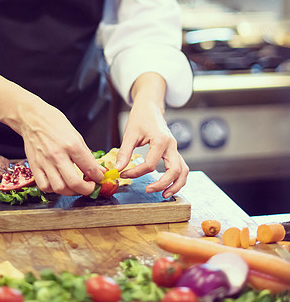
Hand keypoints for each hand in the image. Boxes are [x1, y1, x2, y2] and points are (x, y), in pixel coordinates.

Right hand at [19, 96, 104, 195]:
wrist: (32, 118)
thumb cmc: (55, 123)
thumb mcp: (76, 135)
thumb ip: (86, 155)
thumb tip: (98, 169)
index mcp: (71, 145)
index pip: (89, 168)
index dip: (98, 177)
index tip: (99, 178)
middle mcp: (58, 155)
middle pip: (74, 183)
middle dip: (86, 189)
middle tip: (90, 187)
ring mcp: (45, 162)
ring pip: (59, 188)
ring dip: (70, 191)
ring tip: (75, 186)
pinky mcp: (35, 166)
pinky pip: (44, 186)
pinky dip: (53, 189)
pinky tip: (59, 183)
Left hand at [115, 72, 188, 197]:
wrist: (150, 106)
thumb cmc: (141, 117)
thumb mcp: (130, 133)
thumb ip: (125, 152)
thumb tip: (118, 169)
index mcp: (161, 140)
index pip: (150, 164)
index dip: (136, 172)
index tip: (124, 173)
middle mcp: (172, 145)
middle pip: (174, 170)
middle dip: (163, 184)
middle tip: (148, 190)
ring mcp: (175, 148)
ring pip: (183, 171)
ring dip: (176, 185)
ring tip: (164, 195)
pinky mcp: (174, 151)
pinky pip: (181, 167)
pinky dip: (177, 179)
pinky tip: (167, 186)